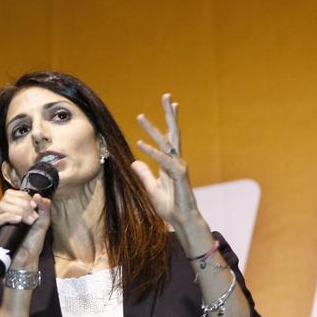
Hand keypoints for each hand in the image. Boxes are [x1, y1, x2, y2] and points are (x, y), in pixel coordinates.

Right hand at [0, 190, 51, 267]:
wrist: (27, 260)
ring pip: (1, 208)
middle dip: (24, 206)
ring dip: (18, 211)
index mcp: (7, 210)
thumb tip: (38, 195)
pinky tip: (18, 220)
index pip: (10, 194)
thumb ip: (44, 207)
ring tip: (28, 221)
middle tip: (33, 217)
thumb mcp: (42, 222)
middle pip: (6, 200)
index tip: (34, 207)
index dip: (23, 197)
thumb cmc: (32, 243)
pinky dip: (7, 217)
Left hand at [130, 93, 200, 229]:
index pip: (167, 138)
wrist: (181, 220)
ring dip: (152, 130)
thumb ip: (144, 174)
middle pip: (172, 133)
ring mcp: (178, 167)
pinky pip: (163, 161)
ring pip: (166, 143)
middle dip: (168, 114)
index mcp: (169, 162)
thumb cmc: (169, 205)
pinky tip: (140, 144)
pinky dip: (152, 152)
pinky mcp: (178, 177)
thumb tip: (135, 162)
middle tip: (166, 96)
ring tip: (140, 116)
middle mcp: (175, 161)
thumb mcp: (150, 187)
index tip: (163, 107)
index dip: (164, 123)